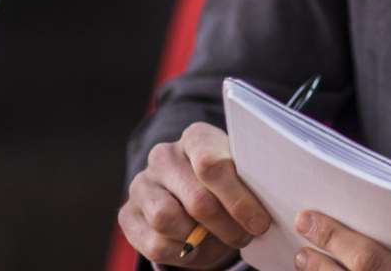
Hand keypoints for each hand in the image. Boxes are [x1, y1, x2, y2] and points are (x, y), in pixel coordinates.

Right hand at [119, 121, 275, 268]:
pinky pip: (154, 243)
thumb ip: (252, 184)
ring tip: (220, 239)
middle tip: (245, 236)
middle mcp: (164, 156)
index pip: (213, 164)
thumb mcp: (243, 177)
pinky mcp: (127, 214)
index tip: (259, 222)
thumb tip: (263, 213)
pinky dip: (180, 254)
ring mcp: (142, 184)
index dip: (238, 199)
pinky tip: (195, 246)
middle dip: (227, 226)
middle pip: (197, 199)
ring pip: (168, 220)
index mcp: (196, 137)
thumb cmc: (227, 186)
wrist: (191, 199)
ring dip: (200, 239)